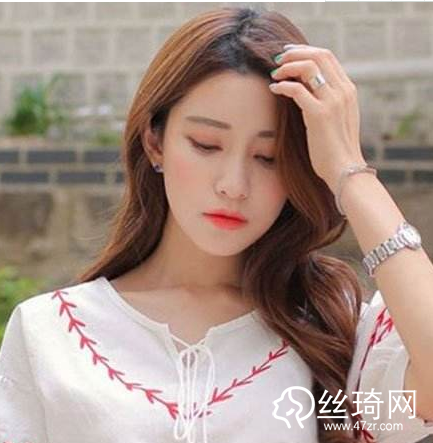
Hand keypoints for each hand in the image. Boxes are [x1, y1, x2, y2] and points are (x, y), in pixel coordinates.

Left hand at [269, 44, 365, 193]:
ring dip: (287, 67)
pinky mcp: (320, 115)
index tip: (288, 54)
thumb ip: (327, 100)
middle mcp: (343, 91)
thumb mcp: (336, 118)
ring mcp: (333, 102)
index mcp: (348, 90)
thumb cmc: (336, 148)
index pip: (327, 56)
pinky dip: (282, 85)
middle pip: (318, 55)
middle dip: (295, 53)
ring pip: (308, 67)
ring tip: (274, 74)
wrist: (344, 169)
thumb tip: (305, 87)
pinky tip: (274, 89)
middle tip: (277, 59)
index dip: (305, 50)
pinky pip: (297, 90)